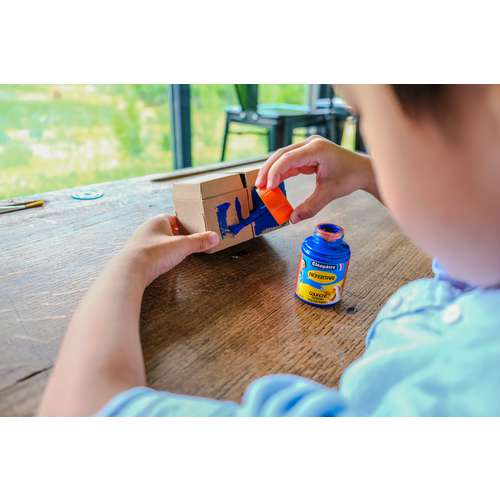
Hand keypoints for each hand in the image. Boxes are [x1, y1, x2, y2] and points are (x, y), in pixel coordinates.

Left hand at [121, 214, 218, 285]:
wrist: (130, 270)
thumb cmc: (154, 253)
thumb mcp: (182, 246)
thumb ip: (199, 241)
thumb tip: (215, 237)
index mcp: (158, 221)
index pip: (174, 217)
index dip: (185, 222)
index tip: (195, 228)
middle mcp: (148, 229)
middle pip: (167, 229)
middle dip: (179, 235)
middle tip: (191, 241)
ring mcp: (141, 242)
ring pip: (159, 241)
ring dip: (169, 246)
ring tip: (180, 252)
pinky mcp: (138, 256)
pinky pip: (153, 252)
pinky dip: (160, 256)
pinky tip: (165, 262)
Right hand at [255, 136, 377, 222]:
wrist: (362, 170)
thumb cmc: (349, 177)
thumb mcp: (329, 193)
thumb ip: (310, 206)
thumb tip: (293, 219)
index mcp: (316, 149)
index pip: (289, 158)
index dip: (275, 172)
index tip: (268, 187)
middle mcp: (310, 144)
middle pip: (281, 154)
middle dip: (268, 170)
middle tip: (259, 187)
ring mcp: (308, 147)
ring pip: (283, 157)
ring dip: (272, 171)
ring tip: (263, 187)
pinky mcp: (307, 154)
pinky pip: (290, 162)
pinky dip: (281, 173)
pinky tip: (273, 184)